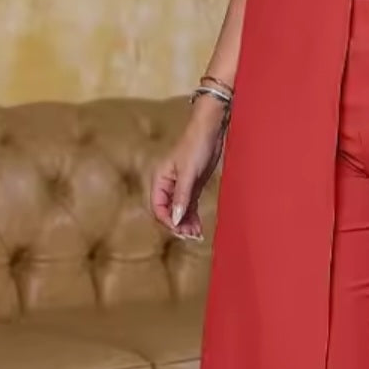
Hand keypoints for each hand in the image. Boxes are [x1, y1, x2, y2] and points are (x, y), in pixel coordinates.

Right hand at [150, 101, 227, 239]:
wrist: (210, 132)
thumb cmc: (195, 147)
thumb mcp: (188, 174)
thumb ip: (181, 197)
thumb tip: (175, 219)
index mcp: (160, 180)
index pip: (158, 208)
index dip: (168, 221)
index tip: (180, 230)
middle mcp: (167, 185)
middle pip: (168, 212)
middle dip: (178, 225)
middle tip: (191, 236)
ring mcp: (179, 187)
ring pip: (179, 211)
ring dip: (186, 224)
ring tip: (196, 235)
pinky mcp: (191, 187)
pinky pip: (188, 206)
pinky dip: (192, 217)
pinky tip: (198, 227)